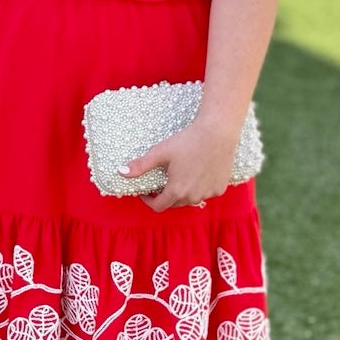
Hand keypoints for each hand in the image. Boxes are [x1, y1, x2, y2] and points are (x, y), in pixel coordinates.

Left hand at [118, 118, 237, 211]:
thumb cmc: (187, 141)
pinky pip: (206, 192)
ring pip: (191, 199)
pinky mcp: (220, 188)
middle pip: (174, 203)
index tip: (146, 191)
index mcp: (176, 191)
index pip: (158, 206)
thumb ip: (140, 165)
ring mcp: (208, 194)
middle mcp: (193, 197)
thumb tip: (120, 172)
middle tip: (163, 181)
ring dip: (183, 192)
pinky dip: (200, 187)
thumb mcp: (160, 152)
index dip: (149, 200)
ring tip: (180, 175)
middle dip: (166, 195)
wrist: (217, 133)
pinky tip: (198, 173)